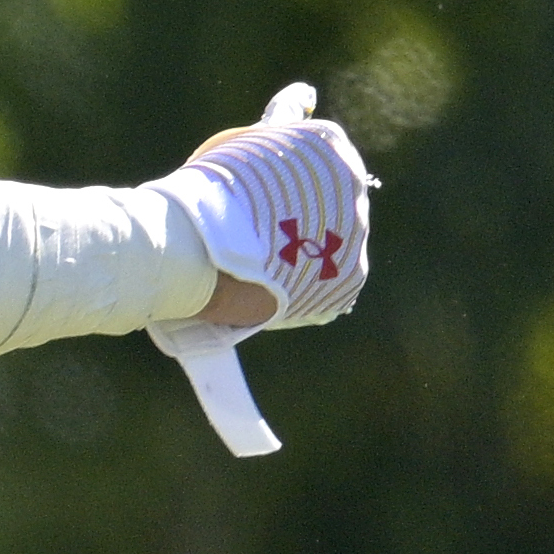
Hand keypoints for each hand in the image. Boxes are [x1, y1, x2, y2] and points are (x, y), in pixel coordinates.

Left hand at [148, 85, 371, 458]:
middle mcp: (356, 233)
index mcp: (346, 282)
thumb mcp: (230, 350)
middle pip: (319, 211)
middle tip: (241, 211)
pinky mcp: (322, 148)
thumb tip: (259, 450)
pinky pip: (304, 123)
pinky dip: (292, 114)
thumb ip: (239, 395)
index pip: (321, 258)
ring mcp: (345, 189)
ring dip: (284, 169)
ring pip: (313, 171)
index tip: (257, 247)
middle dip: (286, 209)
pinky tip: (290, 104)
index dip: (288, 248)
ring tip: (247, 174)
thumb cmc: (211, 304)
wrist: (197, 257)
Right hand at [165, 85, 370, 334]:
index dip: (279, 185)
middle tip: (253, 234)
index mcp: (329, 142)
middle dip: (297, 219)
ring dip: (303, 255)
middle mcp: (354, 182)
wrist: (192, 248)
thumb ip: (283, 117)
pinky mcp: (350, 277)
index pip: (314, 163)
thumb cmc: (209, 189)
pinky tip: (276, 285)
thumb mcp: (250, 140)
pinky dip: (309, 287)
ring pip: (332, 245)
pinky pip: (333, 283)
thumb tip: (307, 94)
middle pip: (329, 204)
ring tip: (261, 265)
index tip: (249, 199)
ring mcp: (356, 231)